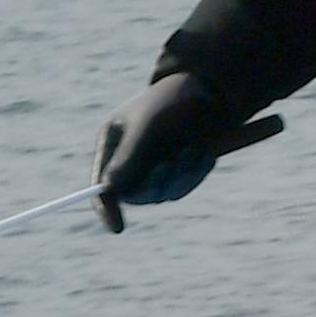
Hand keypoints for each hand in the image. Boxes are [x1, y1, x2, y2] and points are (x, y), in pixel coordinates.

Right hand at [93, 74, 230, 233]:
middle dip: (156, 184)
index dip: (106, 208)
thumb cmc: (174, 99)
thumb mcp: (148, 124)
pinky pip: (182, 188)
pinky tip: (205, 153)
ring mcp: (154, 164)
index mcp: (112, 141)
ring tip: (194, 148)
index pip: (102, 184)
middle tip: (172, 164)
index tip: (118, 228)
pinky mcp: (179, 169)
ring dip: (180, 177)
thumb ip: (129, 156)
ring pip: (162, 194)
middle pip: (134, 195)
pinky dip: (194, 175)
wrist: (213, 88)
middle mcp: (130, 157)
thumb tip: (109, 190)